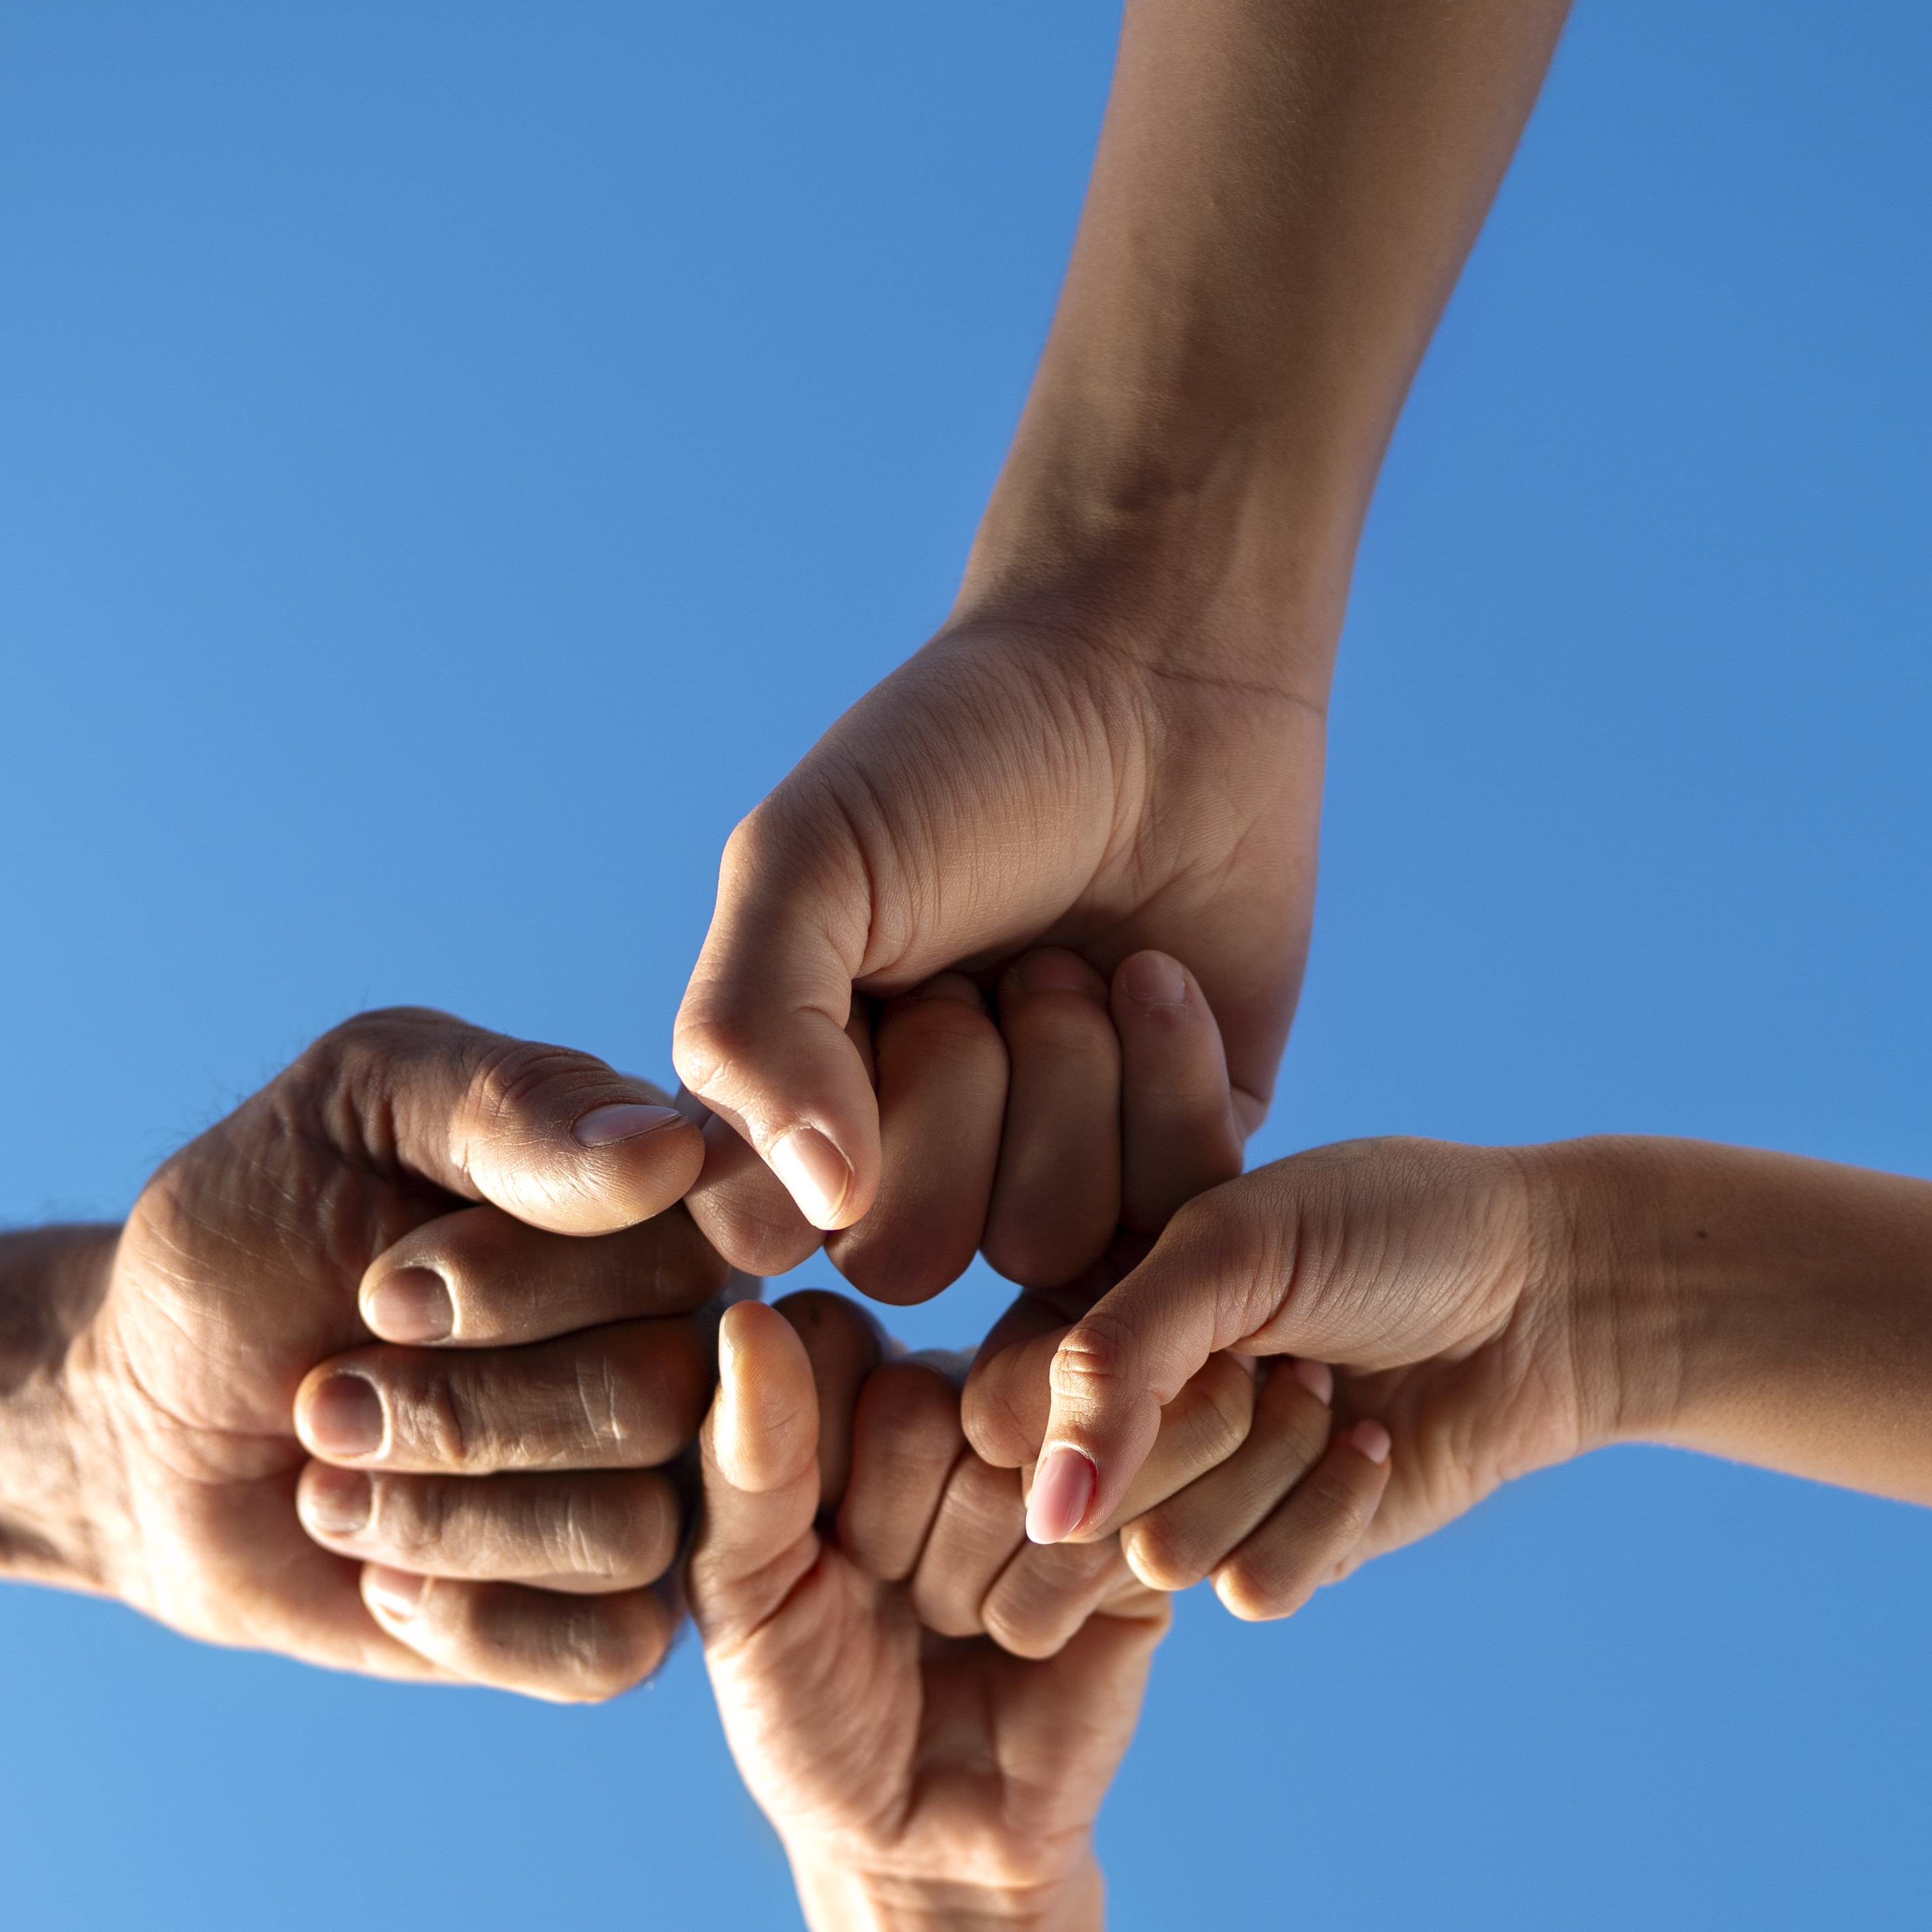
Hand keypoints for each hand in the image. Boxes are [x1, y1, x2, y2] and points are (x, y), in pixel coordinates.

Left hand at [60, 1008, 735, 1699]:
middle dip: (452, 1406)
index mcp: (663, 1199)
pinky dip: (467, 1616)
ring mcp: (667, 1490)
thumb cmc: (254, 1240)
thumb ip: (505, 1102)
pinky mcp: (613, 1621)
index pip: (708, 1231)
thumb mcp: (346, 1107)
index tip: (382, 1288)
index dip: (527, 1280)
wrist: (152, 1426)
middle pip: (664, 1393)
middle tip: (326, 1394)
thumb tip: (667, 1150)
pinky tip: (385, 1573)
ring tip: (332, 1476)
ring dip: (435, 1512)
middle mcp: (696, 1343)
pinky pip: (611, 1647)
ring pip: (632, 1529)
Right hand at [673, 612, 1320, 1287]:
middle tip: (983, 964)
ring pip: (1041, 1240)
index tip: (864, 991)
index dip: (812, 1131)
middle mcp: (914, 1160)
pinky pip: (1170, 1210)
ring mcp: (1052, 1170)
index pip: (761, 1234)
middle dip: (955, 1089)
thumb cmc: (958, 756)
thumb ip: (750, 1033)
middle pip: (906, 1253)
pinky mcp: (1181, 1161)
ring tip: (1068, 960)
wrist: (1157, 679)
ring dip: (1066, 1072)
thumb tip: (821, 1208)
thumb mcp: (805, 861)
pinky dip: (1167, 1078)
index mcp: (791, 1099)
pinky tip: (1154, 974)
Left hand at [695, 1294, 1167, 1895]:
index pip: (834, 1340)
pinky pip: (1109, 1520)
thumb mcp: (745, 1600)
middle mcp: (965, 1400)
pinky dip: (1043, 1612)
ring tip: (957, 1628)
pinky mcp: (1144, 1524)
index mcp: (853, 1389)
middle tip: (897, 1605)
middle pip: (934, 1398)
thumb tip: (749, 1318)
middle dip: (897, 1536)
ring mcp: (1066, 1458)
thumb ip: (746, 1464)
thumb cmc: (812, 1713)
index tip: (813, 1550)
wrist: (923, 1841)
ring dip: (971, 1582)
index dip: (818, 1465)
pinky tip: (1027, 1647)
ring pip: (1023, 1459)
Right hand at [973, 1137, 1613, 1618]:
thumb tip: (1045, 1518)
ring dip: (1276, 1465)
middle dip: (1209, 1423)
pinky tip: (1373, 1443)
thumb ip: (1111, 1363)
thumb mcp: (1236, 1246)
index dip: (1088, 1398)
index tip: (1197, 1321)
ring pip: (1166, 1558)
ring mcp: (1195, 1494)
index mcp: (1078, 1320)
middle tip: (1284, 1352)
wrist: (1546, 1287)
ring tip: (1332, 1389)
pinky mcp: (1277, 1556)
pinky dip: (1332, 1512)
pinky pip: (1252, 1591)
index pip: (995, 1419)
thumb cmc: (1390, 1229)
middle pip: (1083, 1506)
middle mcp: (1123, 1417)